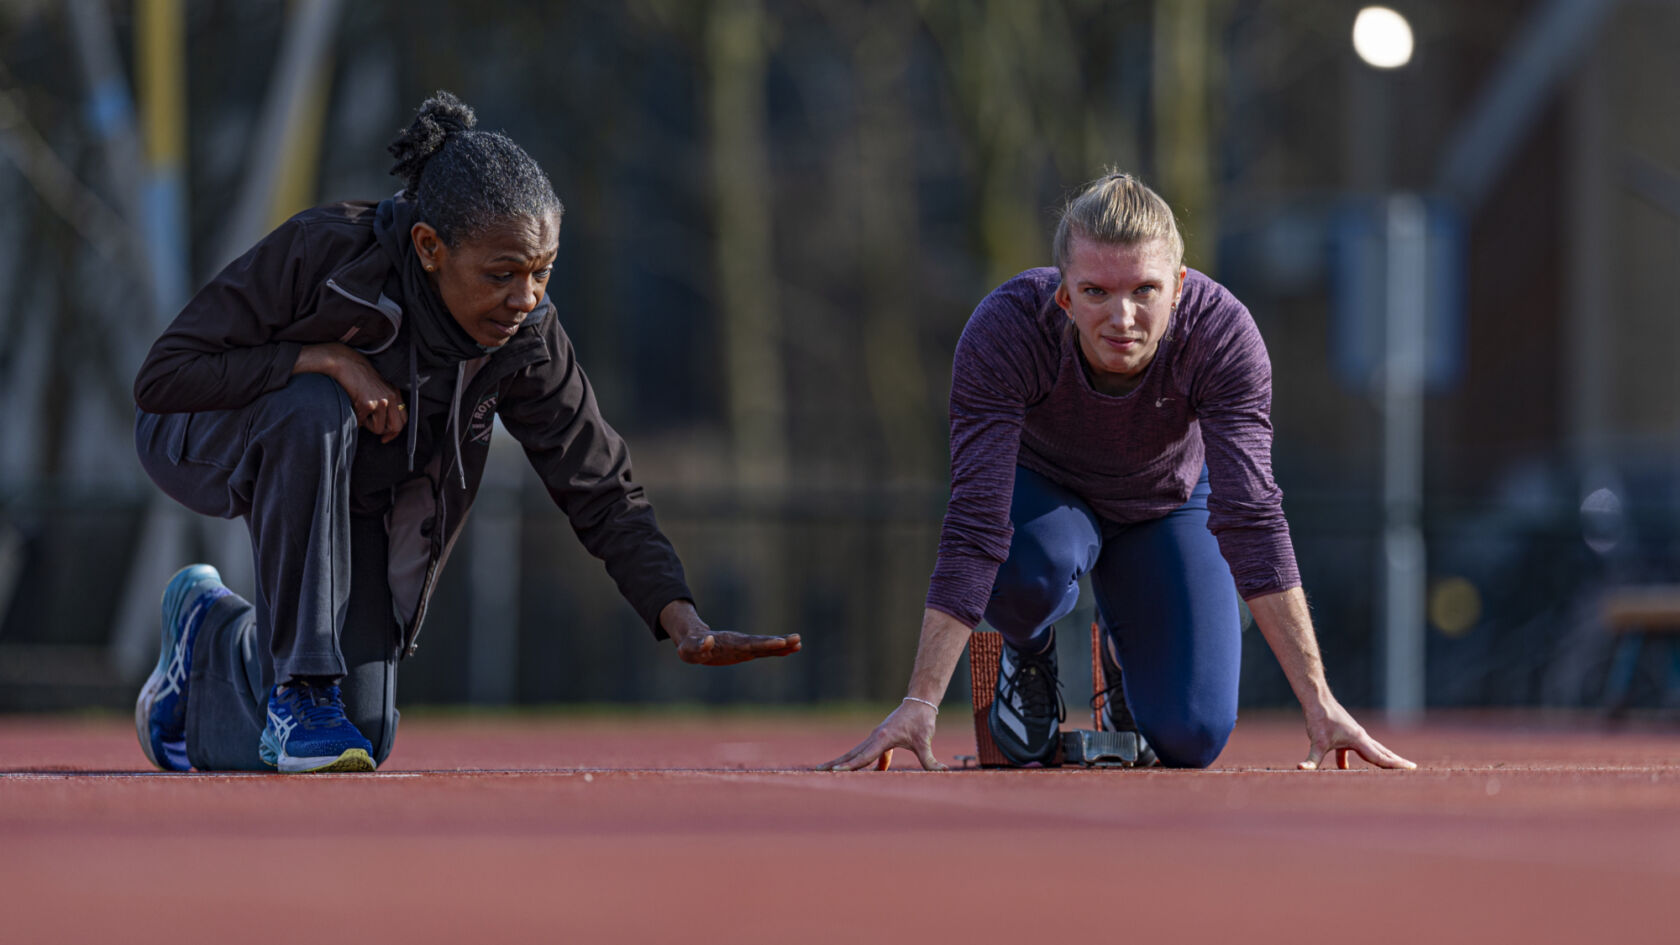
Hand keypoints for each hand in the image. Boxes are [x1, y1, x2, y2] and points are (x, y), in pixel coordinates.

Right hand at [295, 343, 405, 443]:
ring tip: (362, 412)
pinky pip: (364, 423)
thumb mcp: (379, 389)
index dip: (395, 432)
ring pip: (379, 428)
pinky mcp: (368, 403)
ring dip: (368, 425)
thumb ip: (386, 405)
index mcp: (395, 394)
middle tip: (376, 433)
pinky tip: (354, 407)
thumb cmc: (359, 378)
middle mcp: (391, 397)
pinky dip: (358, 420)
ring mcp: (381, 400)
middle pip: (396, 427)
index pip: (404, 419)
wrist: (345, 364)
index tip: (386, 437)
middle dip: (385, 433)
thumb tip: (386, 429)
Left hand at [660, 600, 800, 665]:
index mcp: (729, 643)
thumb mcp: (688, 649)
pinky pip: (763, 652)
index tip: (780, 642)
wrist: (693, 639)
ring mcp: (744, 646)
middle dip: (779, 643)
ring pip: (765, 646)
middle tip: (797, 640)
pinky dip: (776, 651)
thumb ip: (698, 646)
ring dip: (782, 646)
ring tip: (799, 644)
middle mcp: (740, 643)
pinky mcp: (745, 652)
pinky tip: (790, 651)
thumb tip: (708, 640)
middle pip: (762, 643)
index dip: (765, 644)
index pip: (750, 644)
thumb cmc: (689, 646)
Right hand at [817, 700, 944, 771]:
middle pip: (851, 754)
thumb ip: (930, 760)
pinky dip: (856, 760)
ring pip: (854, 752)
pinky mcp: (879, 738)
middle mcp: (874, 737)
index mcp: (883, 738)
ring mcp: (875, 737)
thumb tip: (942, 771)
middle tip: (817, 771)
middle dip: (835, 764)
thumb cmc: (922, 721)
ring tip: (824, 769)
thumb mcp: (926, 741)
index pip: (863, 756)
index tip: (835, 772)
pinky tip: (852, 770)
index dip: (850, 766)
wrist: (919, 703)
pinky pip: (864, 752)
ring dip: (840, 761)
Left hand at [1298, 697, 1416, 770]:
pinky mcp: (1346, 733)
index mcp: (1359, 740)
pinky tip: (1343, 769)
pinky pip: (1353, 749)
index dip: (1395, 765)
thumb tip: (1301, 769)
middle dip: (1396, 761)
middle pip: (1382, 752)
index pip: (1381, 757)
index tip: (1411, 768)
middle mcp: (1361, 736)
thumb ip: (1311, 759)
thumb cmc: (1319, 719)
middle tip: (1413, 767)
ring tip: (1393, 765)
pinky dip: (1351, 759)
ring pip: (1372, 749)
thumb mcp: (1316, 742)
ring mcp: (1354, 734)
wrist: (1316, 699)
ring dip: (1382, 758)